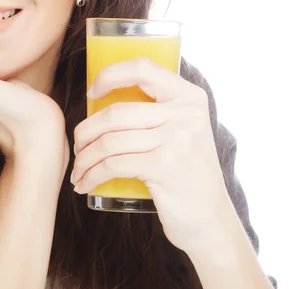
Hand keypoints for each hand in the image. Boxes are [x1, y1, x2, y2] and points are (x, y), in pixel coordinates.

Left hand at [70, 56, 231, 254]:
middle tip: (78, 148)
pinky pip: (112, 164)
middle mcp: (186, 113)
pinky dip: (91, 175)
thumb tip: (101, 98)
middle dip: (85, 132)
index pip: (142, 67)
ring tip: (78, 170)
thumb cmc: (185, 175)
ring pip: (109, 140)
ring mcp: (177, 139)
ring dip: (84, 158)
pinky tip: (84, 184)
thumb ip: (157, 112)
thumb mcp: (182, 132)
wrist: (210, 221)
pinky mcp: (165, 166)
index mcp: (189, 97)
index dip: (109, 75)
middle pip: (116, 112)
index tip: (92, 93)